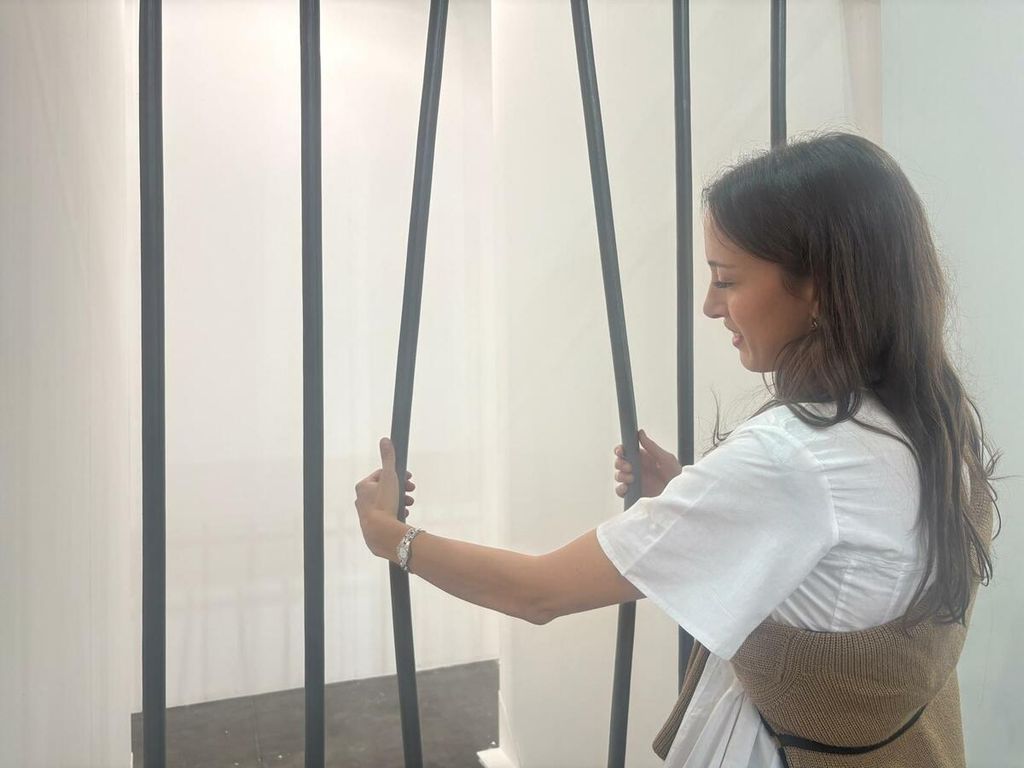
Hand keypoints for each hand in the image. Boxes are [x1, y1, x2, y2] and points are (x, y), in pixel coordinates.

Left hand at [354, 437, 415, 556]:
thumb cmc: (383, 504)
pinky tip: (404, 514)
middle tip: (411, 491)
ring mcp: (366, 513)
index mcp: (363, 486)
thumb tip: (385, 440)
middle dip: (401, 489)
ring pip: (387, 501)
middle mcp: (361, 499)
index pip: (383, 474)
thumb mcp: (390, 477)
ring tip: (409, 504)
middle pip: (385, 488)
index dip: (398, 475)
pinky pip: (387, 514)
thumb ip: (388, 459)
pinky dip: (396, 512)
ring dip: (400, 500)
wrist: (381, 532)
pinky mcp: (372, 525)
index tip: (410, 478)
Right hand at [613, 429, 681, 498]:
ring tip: (631, 478)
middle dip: (620, 463)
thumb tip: (640, 433)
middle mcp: (637, 469)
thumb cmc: (676, 476)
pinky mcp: (634, 494)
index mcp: (643, 458)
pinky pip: (620, 490)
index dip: (620, 449)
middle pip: (619, 463)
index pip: (626, 451)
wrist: (680, 495)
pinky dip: (620, 489)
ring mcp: (634, 482)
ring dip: (621, 475)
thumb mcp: (666, 459)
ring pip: (618, 476)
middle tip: (629, 467)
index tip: (621, 451)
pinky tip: (627, 488)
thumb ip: (652, 446)